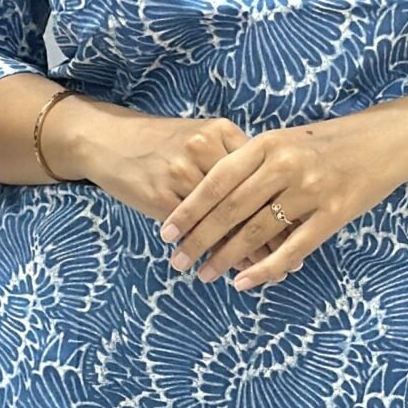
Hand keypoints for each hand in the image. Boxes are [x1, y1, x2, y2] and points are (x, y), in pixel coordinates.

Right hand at [45, 100, 295, 271]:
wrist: (106, 139)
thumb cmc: (159, 144)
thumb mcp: (200, 138)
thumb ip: (232, 162)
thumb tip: (272, 201)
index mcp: (221, 131)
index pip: (260, 177)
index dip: (281, 209)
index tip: (301, 235)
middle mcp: (204, 148)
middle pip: (246, 200)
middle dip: (270, 237)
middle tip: (289, 265)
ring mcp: (181, 172)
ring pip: (221, 221)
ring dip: (242, 253)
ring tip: (261, 276)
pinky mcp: (160, 195)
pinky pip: (194, 231)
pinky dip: (211, 253)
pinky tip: (223, 269)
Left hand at [157, 110, 407, 288]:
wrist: (391, 138)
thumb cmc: (333, 141)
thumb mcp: (288, 140)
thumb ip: (254, 163)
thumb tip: (211, 193)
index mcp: (269, 143)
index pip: (217, 181)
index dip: (189, 209)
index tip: (167, 232)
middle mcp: (286, 165)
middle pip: (231, 210)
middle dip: (199, 240)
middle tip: (177, 262)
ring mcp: (311, 190)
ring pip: (257, 231)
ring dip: (226, 258)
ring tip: (205, 275)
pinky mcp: (335, 213)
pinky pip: (292, 247)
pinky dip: (265, 268)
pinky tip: (245, 282)